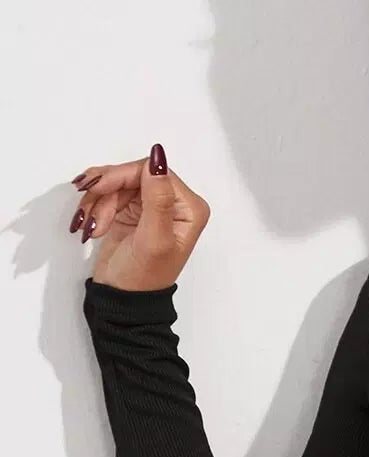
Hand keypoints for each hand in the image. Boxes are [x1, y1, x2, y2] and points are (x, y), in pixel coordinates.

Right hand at [69, 144, 209, 290]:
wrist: (122, 299)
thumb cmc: (143, 277)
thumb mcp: (153, 238)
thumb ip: (157, 198)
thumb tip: (157, 157)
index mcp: (189, 207)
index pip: (153, 171)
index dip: (122, 175)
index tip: (97, 189)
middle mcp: (173, 202)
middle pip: (132, 174)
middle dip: (106, 191)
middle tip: (91, 216)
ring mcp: (150, 205)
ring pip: (116, 182)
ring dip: (97, 202)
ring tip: (92, 227)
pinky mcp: (130, 210)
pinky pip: (107, 193)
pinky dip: (94, 206)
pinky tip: (91, 226)